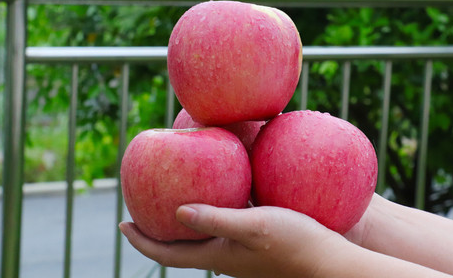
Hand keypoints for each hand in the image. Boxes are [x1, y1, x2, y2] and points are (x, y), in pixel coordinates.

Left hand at [119, 204, 353, 277]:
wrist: (330, 263)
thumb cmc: (296, 245)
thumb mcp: (254, 227)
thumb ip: (216, 219)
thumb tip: (176, 211)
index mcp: (217, 256)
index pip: (167, 254)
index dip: (142, 241)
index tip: (122, 223)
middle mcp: (224, 256)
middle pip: (180, 246)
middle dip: (158, 229)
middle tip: (143, 206)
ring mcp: (240, 251)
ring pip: (201, 235)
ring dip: (183, 220)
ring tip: (174, 196)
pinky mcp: (256, 241)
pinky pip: (223, 225)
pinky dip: (211, 210)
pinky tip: (221, 190)